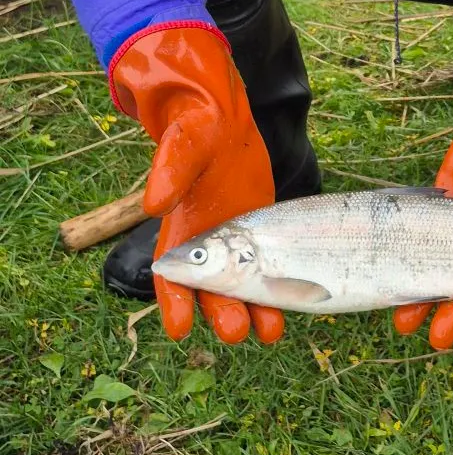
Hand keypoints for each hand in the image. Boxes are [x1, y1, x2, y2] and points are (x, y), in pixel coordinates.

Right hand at [110, 24, 282, 343]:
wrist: (227, 122)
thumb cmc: (197, 129)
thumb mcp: (185, 143)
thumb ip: (170, 170)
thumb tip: (154, 205)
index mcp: (181, 231)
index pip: (171, 276)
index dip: (174, 303)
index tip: (179, 329)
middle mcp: (208, 246)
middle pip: (211, 292)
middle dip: (221, 313)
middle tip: (235, 330)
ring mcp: (238, 246)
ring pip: (245, 289)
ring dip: (255, 312)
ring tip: (270, 332)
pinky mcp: (264, 239)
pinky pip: (272, 271)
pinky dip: (279, 290)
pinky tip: (296, 305)